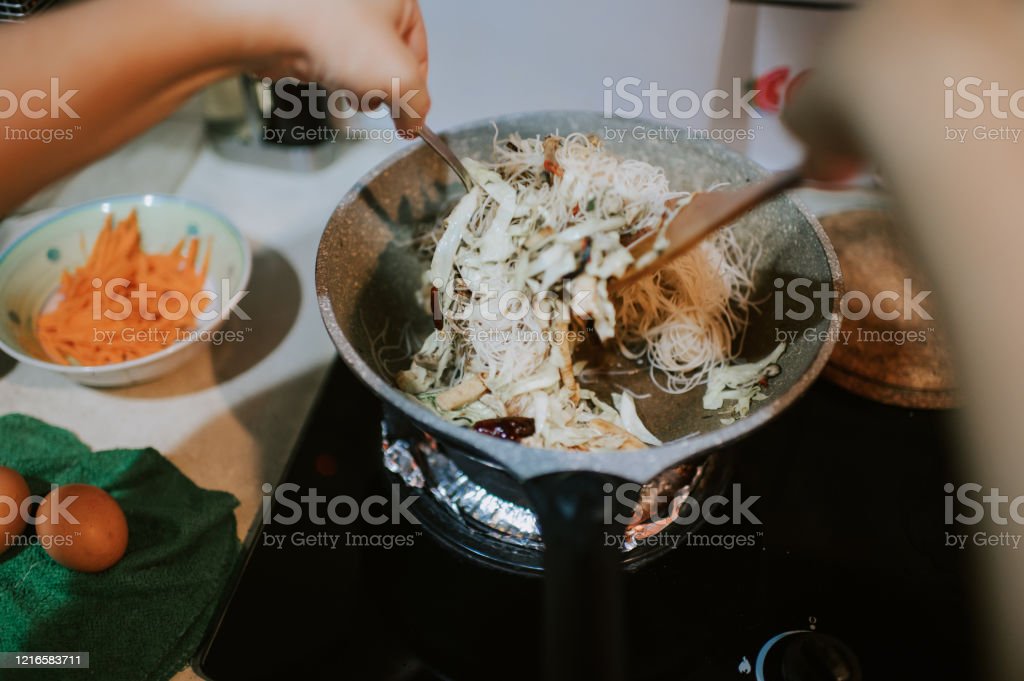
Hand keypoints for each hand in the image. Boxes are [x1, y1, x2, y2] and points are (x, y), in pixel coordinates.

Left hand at [236, 0, 430, 134]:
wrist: (269, 27)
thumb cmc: (330, 31)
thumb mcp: (402, 80)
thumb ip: (419, 107)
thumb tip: (413, 121)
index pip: (420, 52)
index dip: (415, 88)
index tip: (409, 114)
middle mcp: (365, 0)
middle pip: (387, 61)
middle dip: (380, 86)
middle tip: (373, 94)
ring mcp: (333, 14)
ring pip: (356, 65)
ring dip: (353, 85)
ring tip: (344, 84)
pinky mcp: (306, 29)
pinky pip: (328, 63)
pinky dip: (327, 78)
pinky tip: (323, 80)